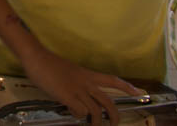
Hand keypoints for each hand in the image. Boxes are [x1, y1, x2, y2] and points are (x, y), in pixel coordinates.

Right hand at [21, 46, 140, 125]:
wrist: (36, 57)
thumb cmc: (48, 64)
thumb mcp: (68, 73)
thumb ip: (76, 86)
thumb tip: (76, 104)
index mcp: (87, 74)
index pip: (112, 80)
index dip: (127, 87)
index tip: (139, 93)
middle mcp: (86, 83)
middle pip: (108, 101)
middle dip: (115, 116)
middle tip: (115, 124)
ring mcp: (77, 90)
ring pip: (96, 111)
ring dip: (97, 122)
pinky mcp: (67, 96)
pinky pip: (80, 112)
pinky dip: (78, 116)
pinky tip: (72, 113)